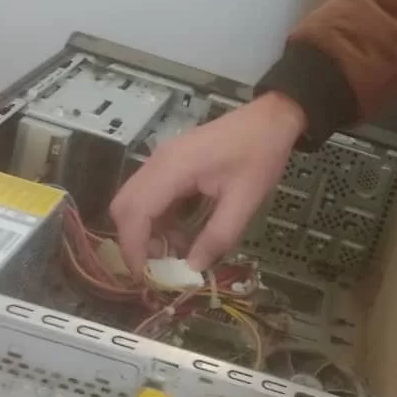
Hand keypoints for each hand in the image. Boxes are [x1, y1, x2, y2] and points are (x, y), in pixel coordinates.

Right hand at [109, 92, 306, 276]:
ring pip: (135, 200)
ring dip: (147, 230)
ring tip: (176, 251)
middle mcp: (159, 161)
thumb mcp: (245, 201)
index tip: (146, 277)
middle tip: (160, 266)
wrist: (271, 118)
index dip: (134, 248)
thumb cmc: (260, 155)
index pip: (135, 212)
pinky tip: (182, 231)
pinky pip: (150, 193)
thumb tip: (193, 268)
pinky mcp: (171, 160)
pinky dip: (158, 217)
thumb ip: (218, 236)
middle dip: (135, 241)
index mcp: (174, 168)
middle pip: (125, 206)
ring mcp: (163, 158)